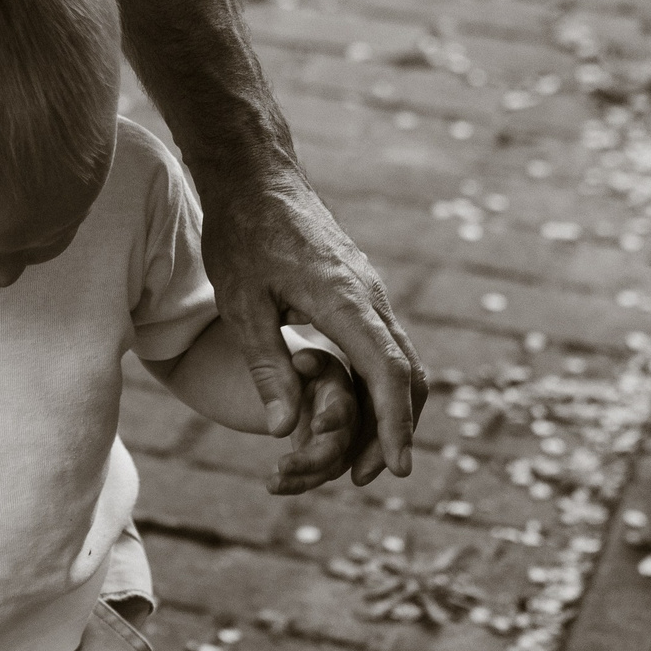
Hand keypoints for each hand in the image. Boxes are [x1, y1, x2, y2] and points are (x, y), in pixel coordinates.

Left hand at [203, 175, 426, 478]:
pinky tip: (357, 408)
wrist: (256, 176)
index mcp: (345, 299)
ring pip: (401, 360)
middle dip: (397, 428)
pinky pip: (385, 345)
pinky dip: (380, 384)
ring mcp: (370, 292)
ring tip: (361, 454)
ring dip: (389, 409)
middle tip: (369, 474)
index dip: (395, 424)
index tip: (397, 468)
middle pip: (408, 373)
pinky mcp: (361, 290)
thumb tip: (284, 429)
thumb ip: (266, 366)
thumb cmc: (241, 234)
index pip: (387, 371)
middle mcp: (370, 296)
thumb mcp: (242, 304)